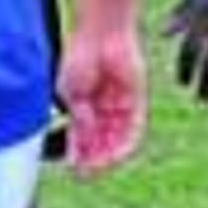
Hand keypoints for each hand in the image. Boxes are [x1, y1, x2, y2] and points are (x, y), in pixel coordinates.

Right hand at [58, 24, 146, 173]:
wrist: (101, 35)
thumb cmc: (80, 57)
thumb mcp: (70, 93)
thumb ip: (78, 117)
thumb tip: (81, 138)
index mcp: (85, 106)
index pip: (83, 137)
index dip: (78, 153)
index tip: (72, 167)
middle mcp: (104, 109)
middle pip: (101, 142)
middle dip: (93, 159)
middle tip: (86, 172)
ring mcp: (121, 106)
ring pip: (117, 139)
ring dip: (108, 155)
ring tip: (100, 166)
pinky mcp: (137, 101)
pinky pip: (134, 128)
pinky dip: (125, 143)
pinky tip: (116, 154)